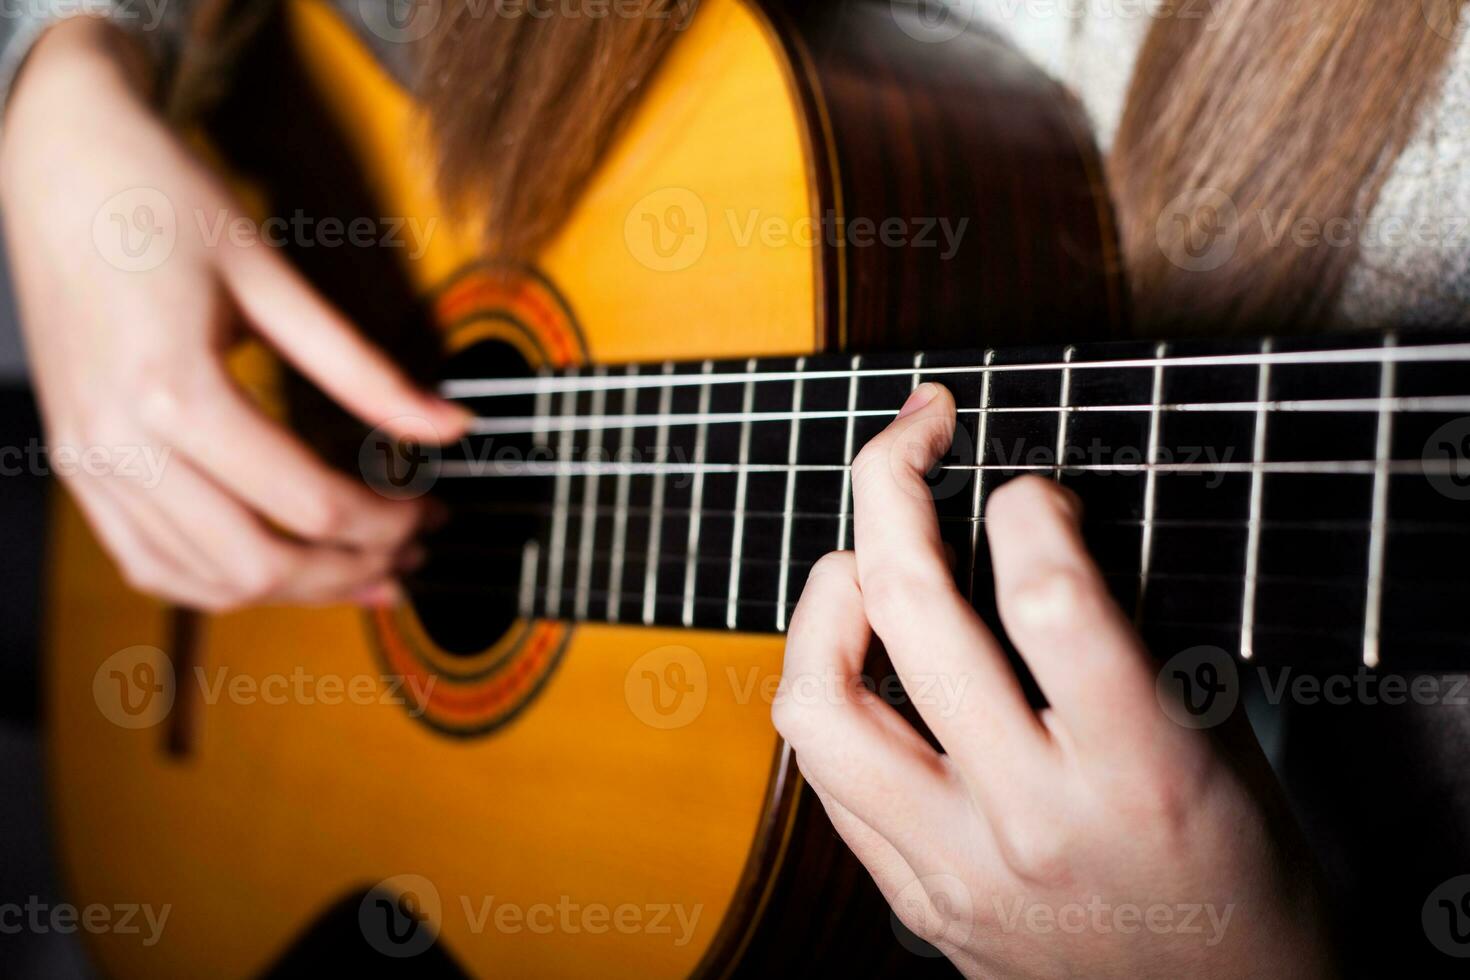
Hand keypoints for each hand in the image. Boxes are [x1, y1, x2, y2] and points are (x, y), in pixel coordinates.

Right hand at [0, 19, 466, 610]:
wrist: (56, 161)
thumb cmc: (158, 199)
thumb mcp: (275, 279)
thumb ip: (365, 371)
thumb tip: (448, 426)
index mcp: (174, 391)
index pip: (307, 504)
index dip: (388, 522)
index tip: (432, 509)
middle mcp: (119, 442)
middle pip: (257, 564)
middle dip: (349, 571)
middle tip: (411, 550)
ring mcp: (88, 461)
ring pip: (202, 581)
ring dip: (292, 590)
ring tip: (361, 571)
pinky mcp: (76, 464)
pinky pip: (148, 563)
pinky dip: (219, 583)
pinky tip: (274, 567)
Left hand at [775, 383, 1333, 977]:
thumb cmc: (1236, 882)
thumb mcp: (1220, 747)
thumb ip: (1125, 641)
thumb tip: (1037, 533)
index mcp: (1136, 772)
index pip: (1048, 598)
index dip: (1026, 505)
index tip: (1029, 489)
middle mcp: (1028, 818)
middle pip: (906, 611)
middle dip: (891, 483)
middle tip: (911, 434)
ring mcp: (951, 865)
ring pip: (818, 700)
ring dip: (825, 600)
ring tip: (859, 561)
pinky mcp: (911, 896)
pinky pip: (825, 775)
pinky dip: (829, 690)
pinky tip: (858, 658)